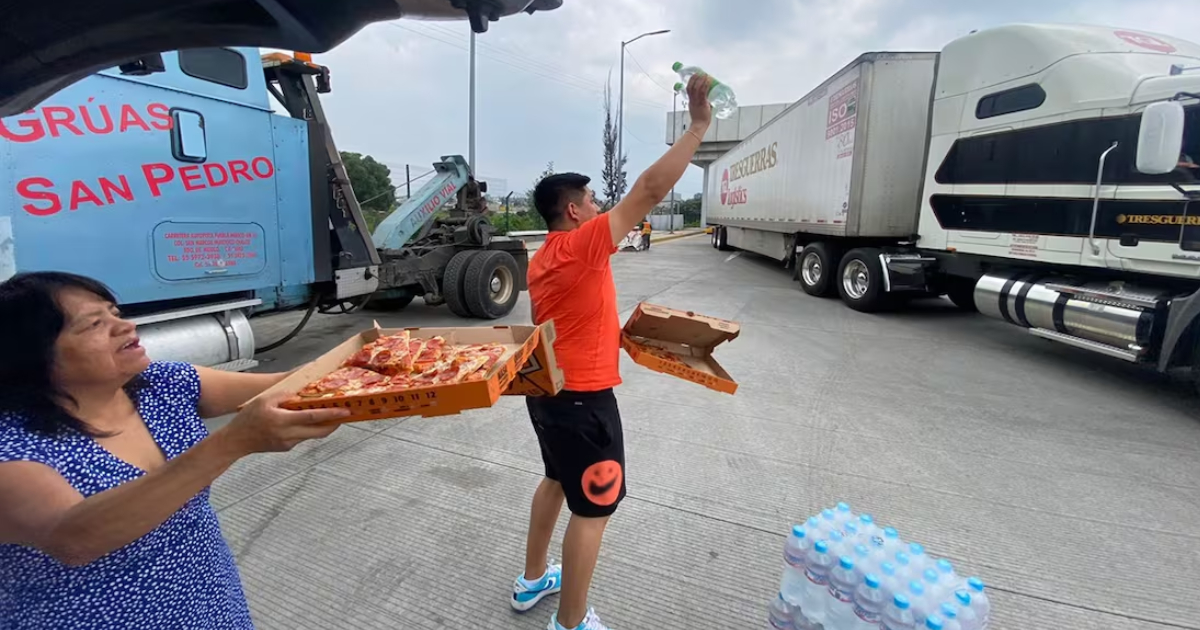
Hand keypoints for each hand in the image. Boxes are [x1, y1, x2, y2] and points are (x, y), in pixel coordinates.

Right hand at [218, 391, 350, 455]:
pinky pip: (303, 437)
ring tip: (330, 414)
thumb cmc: (248, 418)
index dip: (331, 415)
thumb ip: (284, 395)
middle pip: (319, 431)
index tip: (345, 411)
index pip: (313, 418)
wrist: (236, 440)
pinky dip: (309, 429)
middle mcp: (288, 435)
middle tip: (345, 414)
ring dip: (323, 426)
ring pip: (312, 435)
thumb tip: (301, 394)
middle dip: (334, 424)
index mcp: (282, 421)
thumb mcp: (264, 400)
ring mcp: (288, 443)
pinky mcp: (287, 447)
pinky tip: (308, 421)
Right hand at [686, 72, 713, 129]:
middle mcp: (692, 100)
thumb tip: (710, 101)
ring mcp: (697, 101)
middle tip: (698, 73)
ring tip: (704, 75)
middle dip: (694, 78)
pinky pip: (703, 92)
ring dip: (700, 80)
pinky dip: (705, 85)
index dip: (691, 82)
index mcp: (691, 102)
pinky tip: (708, 81)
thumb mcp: (698, 110)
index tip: (694, 76)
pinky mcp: (702, 103)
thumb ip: (702, 104)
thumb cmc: (699, 120)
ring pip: (696, 88)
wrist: (699, 126)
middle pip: (690, 86)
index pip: (688, 89)